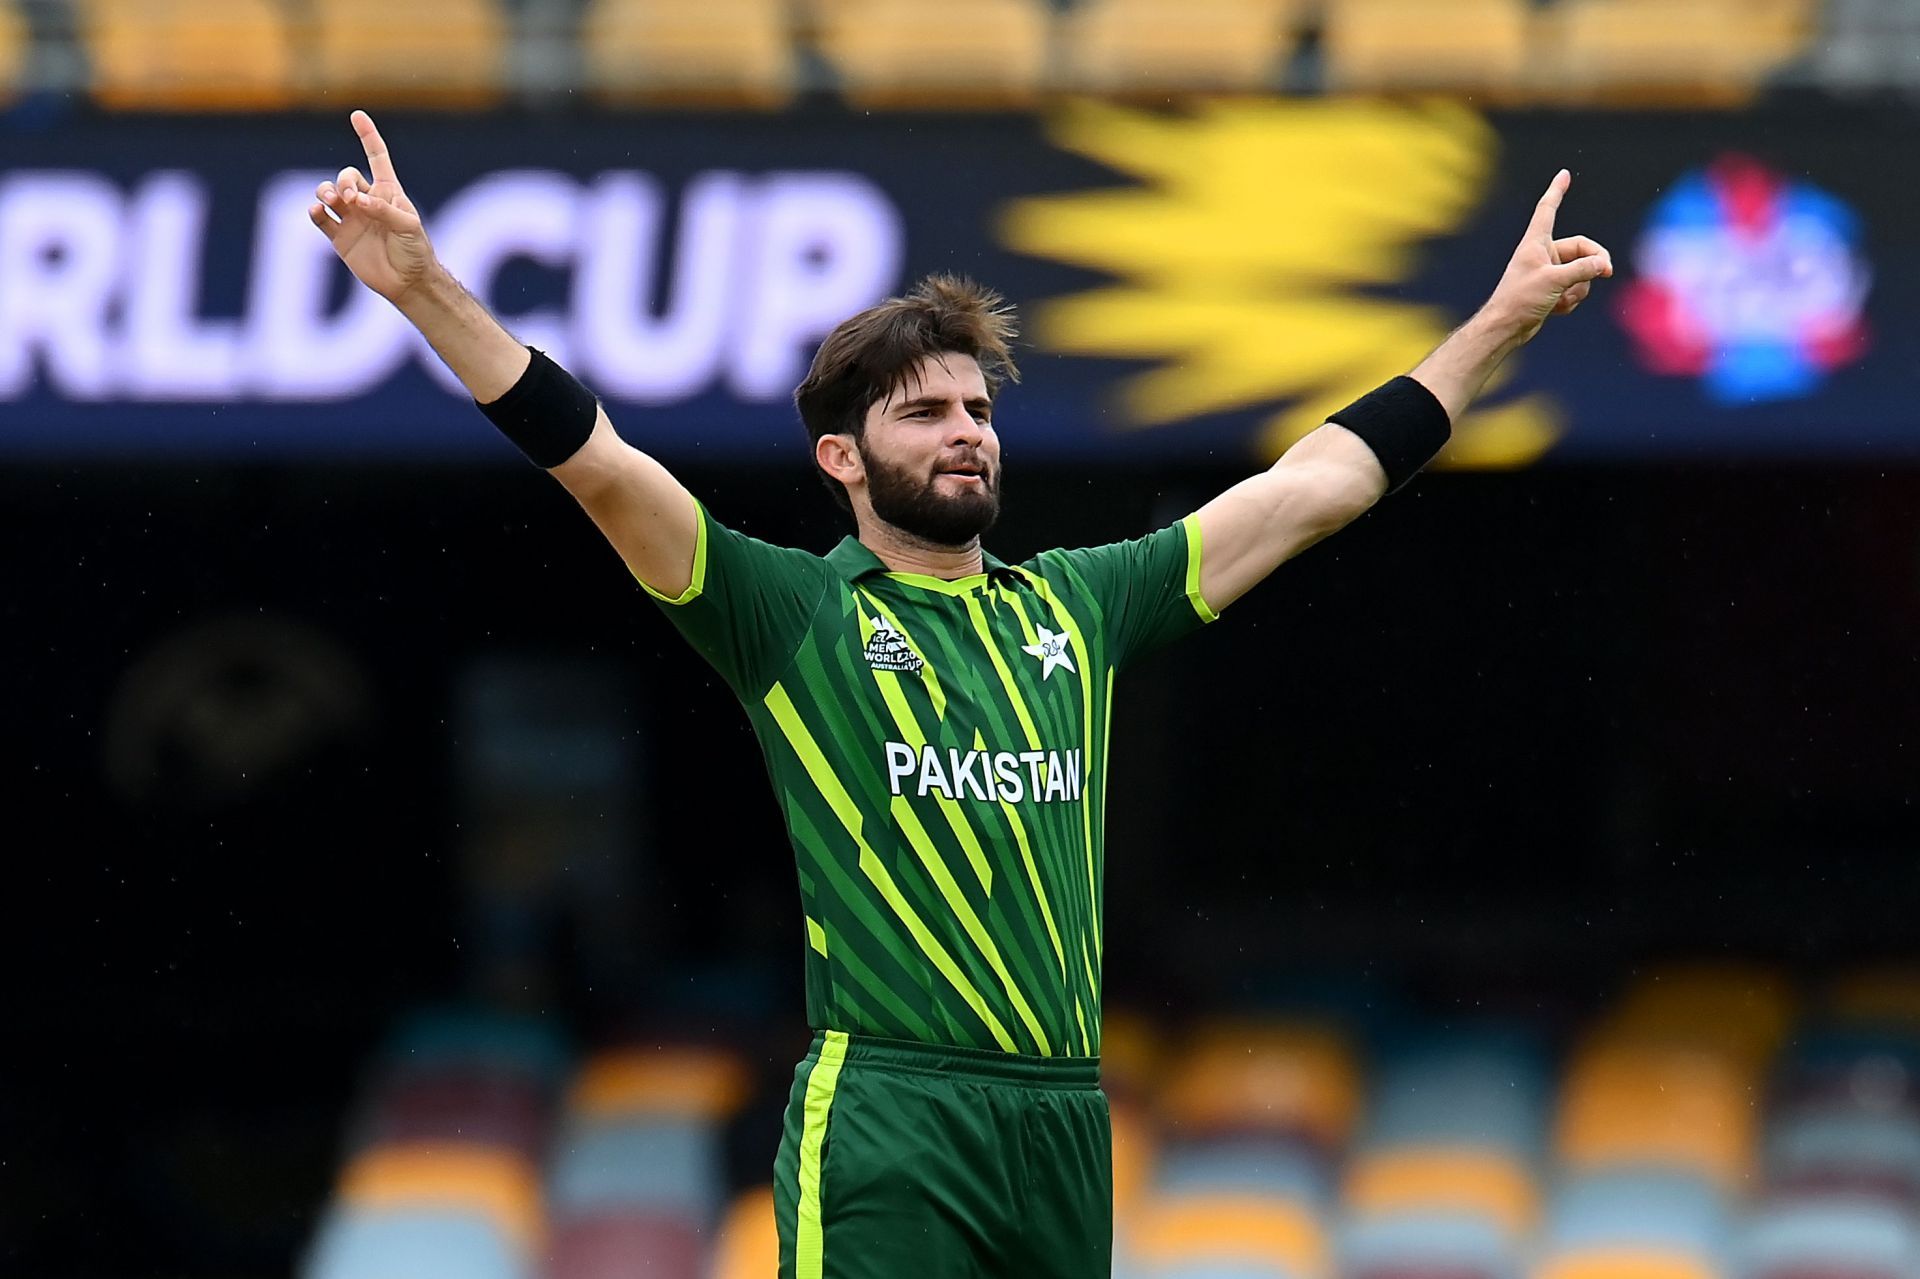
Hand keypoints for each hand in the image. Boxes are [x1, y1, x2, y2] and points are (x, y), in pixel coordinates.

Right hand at [307, 110, 435, 304]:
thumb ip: (384, 210)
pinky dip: (315, 211)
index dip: (367, 136)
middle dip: (344, 182)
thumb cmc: (416, 251)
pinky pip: (320, 217)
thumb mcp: (409, 226)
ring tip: (330, 200)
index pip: (376, 157)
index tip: (357, 115)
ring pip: (328, 192)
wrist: (407, 282)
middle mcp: (367, 201)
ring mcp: (351, 218)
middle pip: (346, 176)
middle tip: (351, 199)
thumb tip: (357, 201)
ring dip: (325, 191)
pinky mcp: (339, 237)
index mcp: (388, 192)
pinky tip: (318, 210)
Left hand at [1486, 169, 1612, 345]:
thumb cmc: (1520, 300)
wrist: (1505, 328)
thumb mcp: (1554, 281)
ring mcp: (1548, 272)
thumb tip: (1605, 265)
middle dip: (1594, 264)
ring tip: (1560, 299)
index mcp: (1536, 242)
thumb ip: (1583, 270)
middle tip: (1606, 272)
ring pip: (1581, 274)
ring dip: (1578, 289)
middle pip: (1582, 249)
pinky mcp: (1551, 290)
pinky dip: (1570, 300)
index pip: (1548, 209)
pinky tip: (1554, 310)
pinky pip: (1574, 290)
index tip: (1563, 174)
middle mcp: (1542, 254)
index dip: (1556, 191)